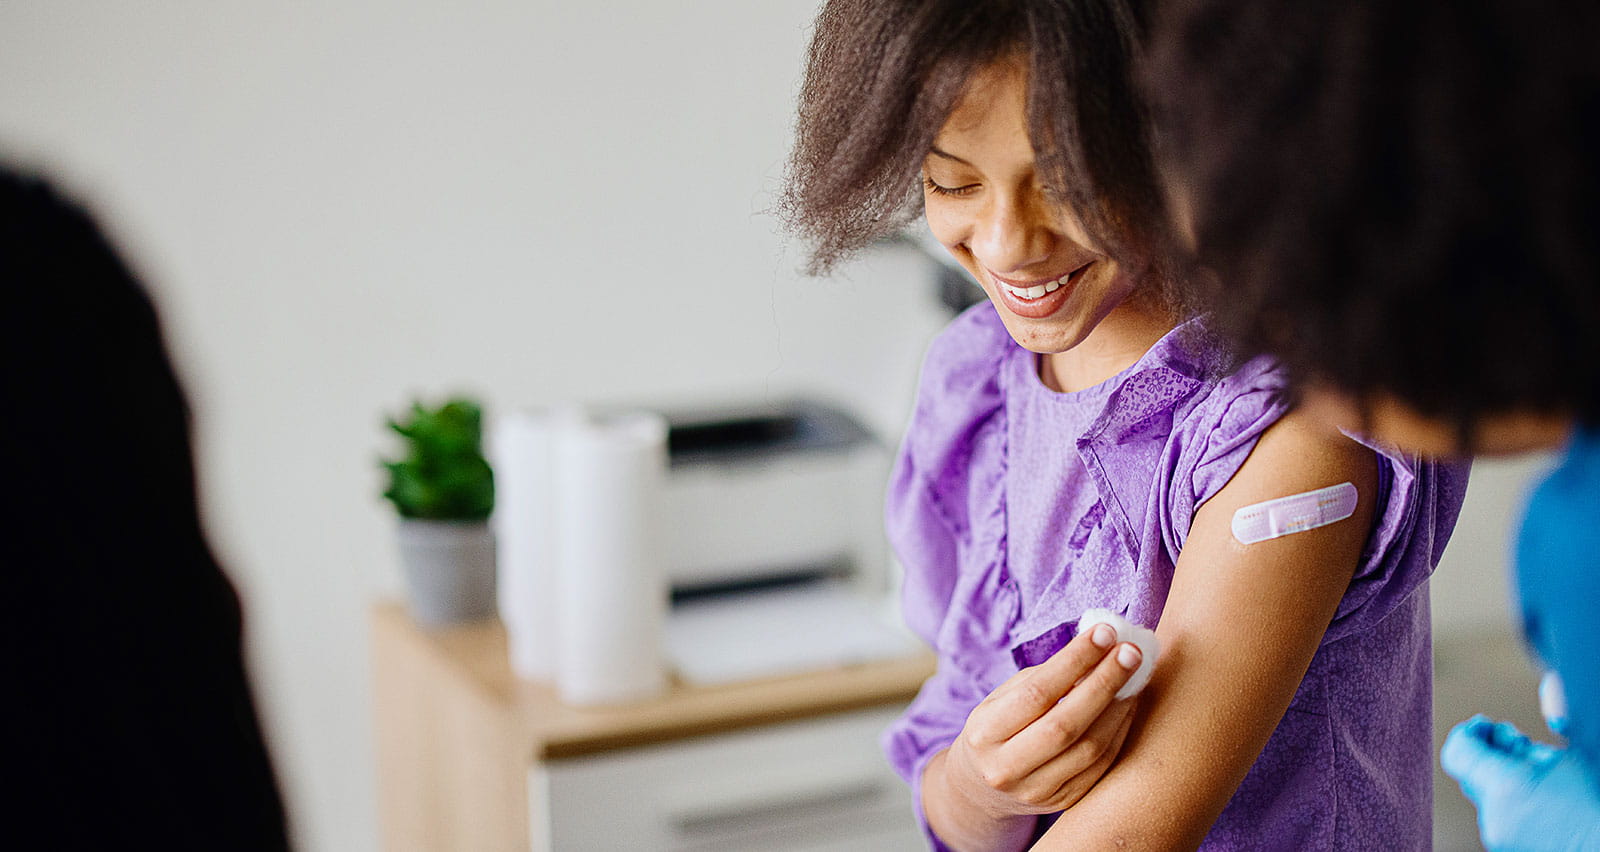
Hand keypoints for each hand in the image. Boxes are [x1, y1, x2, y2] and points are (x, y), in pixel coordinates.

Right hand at [944, 622, 1143, 818]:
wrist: (983, 789)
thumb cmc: (997, 727)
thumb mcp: (1002, 699)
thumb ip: (1043, 678)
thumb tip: (1096, 649)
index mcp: (984, 733)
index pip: (1037, 693)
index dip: (1074, 660)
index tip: (1104, 632)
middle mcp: (1006, 768)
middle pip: (1065, 724)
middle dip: (1104, 683)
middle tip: (1132, 652)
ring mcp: (1036, 791)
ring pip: (1089, 748)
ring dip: (1119, 708)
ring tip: (1136, 676)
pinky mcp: (1063, 803)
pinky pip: (1101, 766)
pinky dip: (1120, 731)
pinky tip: (1128, 705)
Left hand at [1441, 715, 1599, 851]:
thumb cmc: (1594, 803)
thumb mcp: (1561, 761)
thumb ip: (1520, 747)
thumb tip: (1496, 737)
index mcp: (1504, 786)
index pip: (1458, 752)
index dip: (1468, 733)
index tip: (1483, 726)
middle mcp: (1492, 815)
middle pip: (1471, 773)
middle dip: (1491, 754)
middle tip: (1518, 745)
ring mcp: (1497, 837)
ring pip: (1485, 795)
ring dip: (1502, 780)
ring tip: (1539, 779)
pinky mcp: (1504, 849)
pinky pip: (1498, 817)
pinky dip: (1510, 803)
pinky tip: (1539, 802)